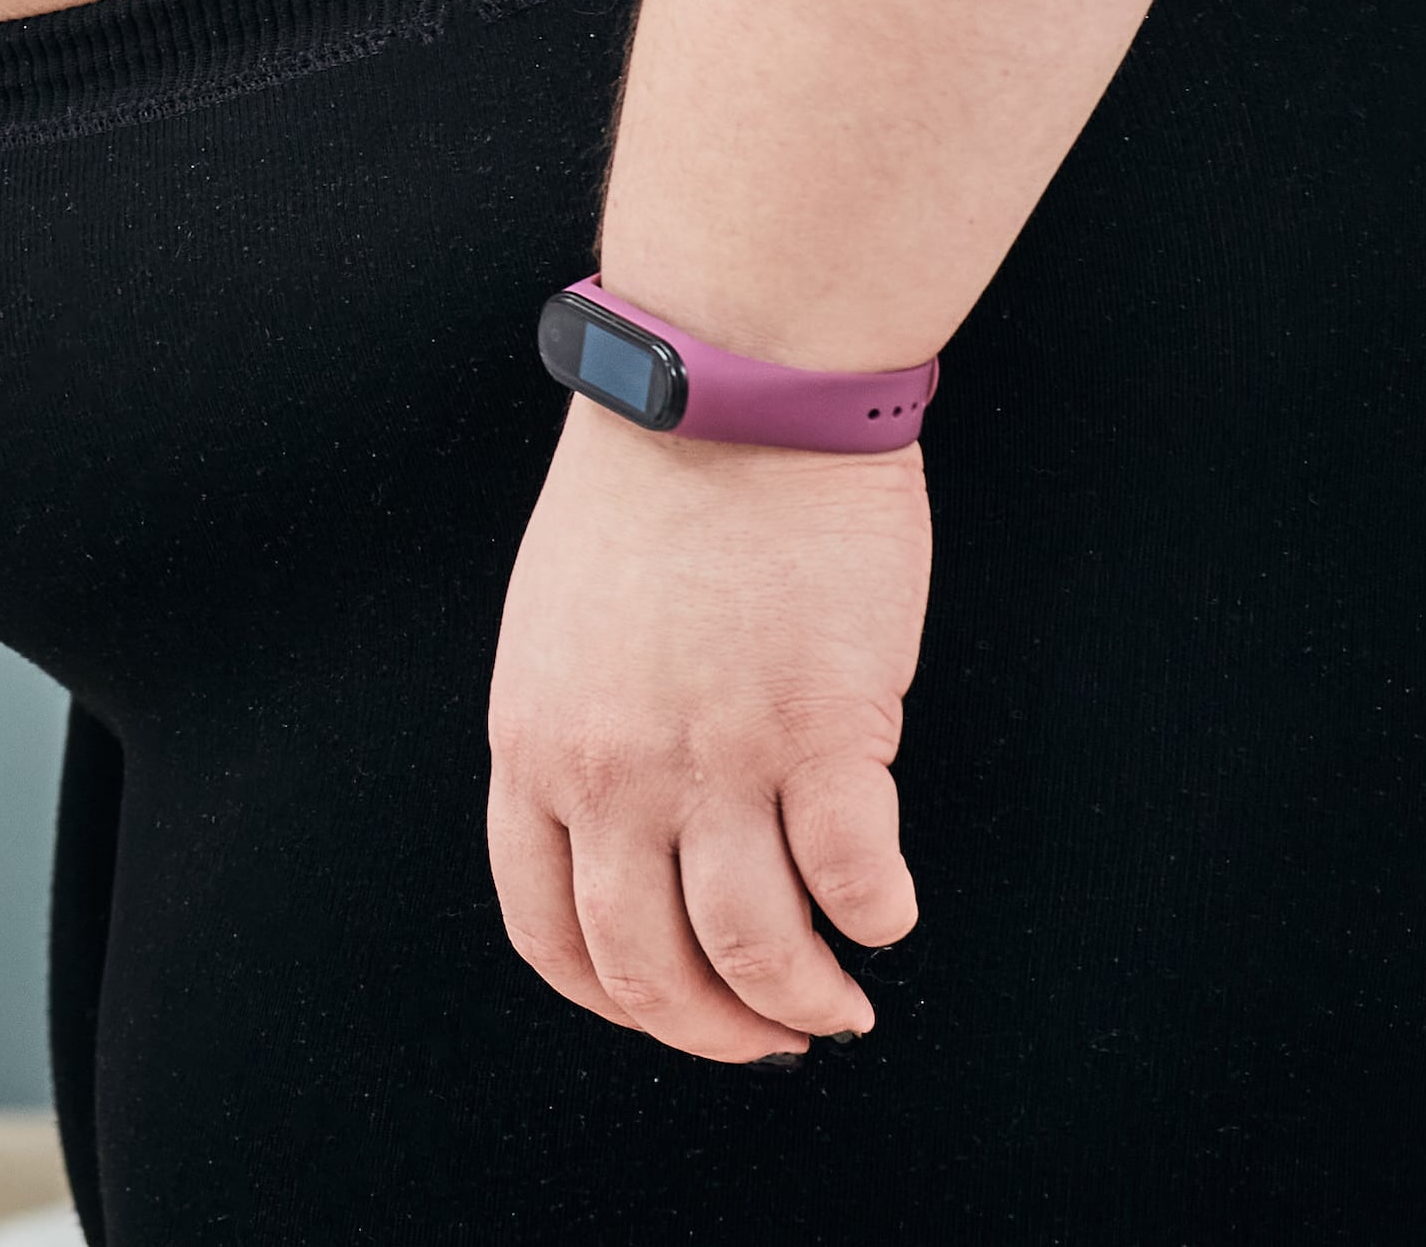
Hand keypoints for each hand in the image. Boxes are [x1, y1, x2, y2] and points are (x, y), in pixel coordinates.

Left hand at [485, 404, 927, 1062]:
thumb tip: (636, 836)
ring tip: (843, 1002)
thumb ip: (584, 736)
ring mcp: (716, 756)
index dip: (620, 1001)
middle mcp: (612, 772)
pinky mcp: (823, 728)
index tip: (677, 1013)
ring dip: (807, 1002)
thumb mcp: (560, 630)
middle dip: (718, 1032)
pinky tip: (890, 912)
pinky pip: (856, 878)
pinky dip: (878, 918)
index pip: (550, 933)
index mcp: (535, 746)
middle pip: (650, 970)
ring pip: (756, 950)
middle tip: (777, 1036)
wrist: (728, 389)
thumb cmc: (653, 489)